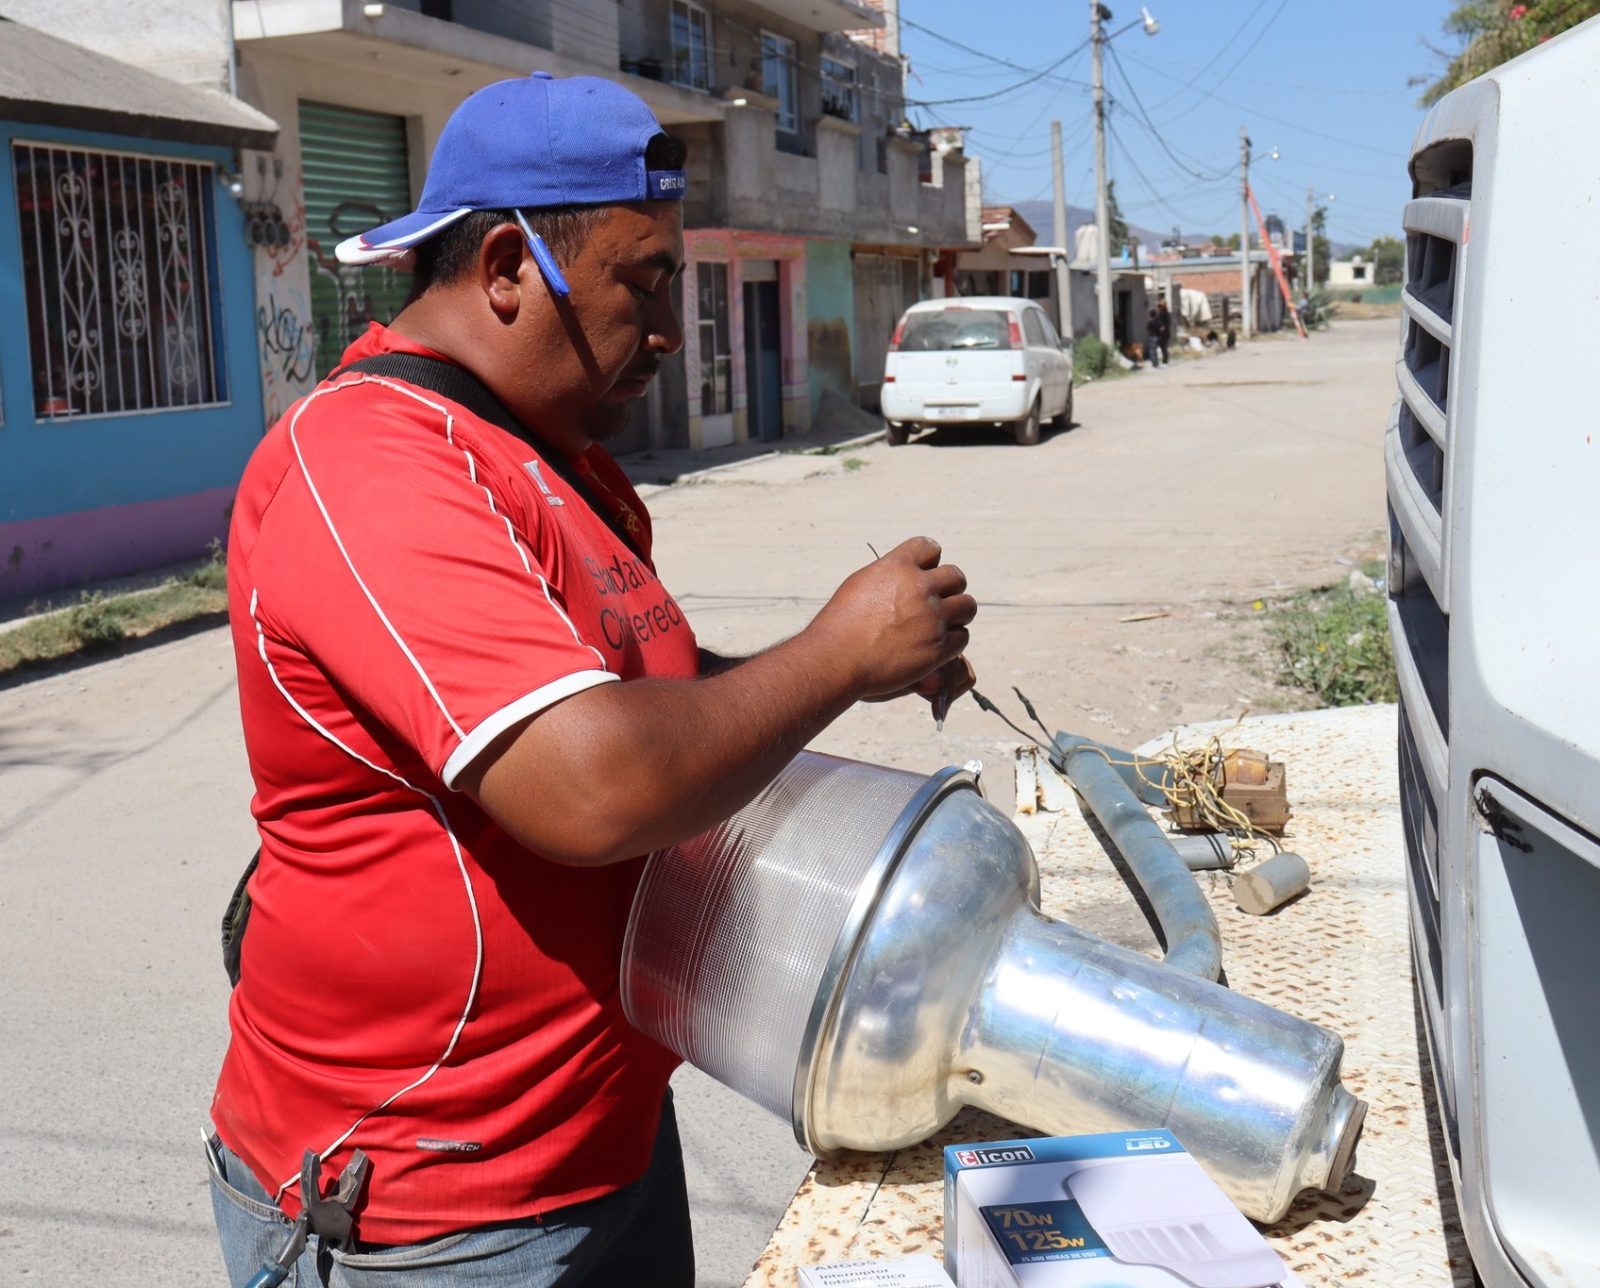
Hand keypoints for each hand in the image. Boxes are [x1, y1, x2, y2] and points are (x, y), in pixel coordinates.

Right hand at [808, 537, 976, 699]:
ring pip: (967, 606)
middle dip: (949, 589)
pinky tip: (936, 645)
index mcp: (898, 566)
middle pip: (956, 576)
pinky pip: (962, 637)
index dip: (929, 562)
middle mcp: (920, 586)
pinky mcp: (939, 646)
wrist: (837, 659)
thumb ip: (891, 577)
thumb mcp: (862, 584)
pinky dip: (952, 641)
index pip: (930, 548)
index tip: (924, 575)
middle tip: (936, 604)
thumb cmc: (841, 624)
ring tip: (941, 624)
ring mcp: (933, 617)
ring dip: (957, 614)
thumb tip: (912, 576)